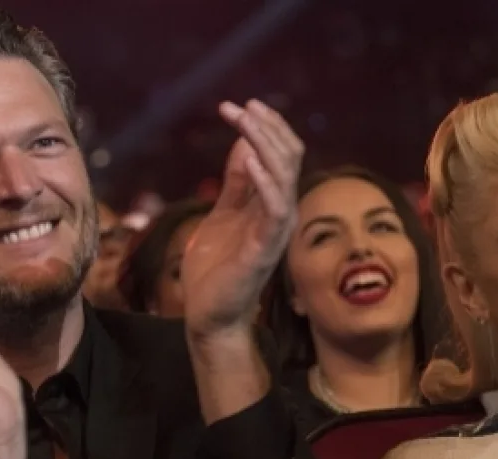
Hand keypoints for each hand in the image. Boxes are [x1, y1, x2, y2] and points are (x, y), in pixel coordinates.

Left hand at [181, 100, 303, 338]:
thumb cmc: (217, 267)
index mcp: (272, 203)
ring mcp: (276, 231)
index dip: (267, 127)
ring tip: (243, 120)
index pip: (283, 154)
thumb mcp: (224, 213)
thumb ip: (238, 183)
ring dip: (264, 144)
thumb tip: (245, 143)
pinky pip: (275, 210)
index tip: (242, 105)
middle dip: (266, 128)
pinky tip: (251, 159)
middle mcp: (281, 213)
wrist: (209, 314)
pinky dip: (266, 181)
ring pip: (284, 176)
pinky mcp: (264, 249)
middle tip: (241, 106)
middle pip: (289, 158)